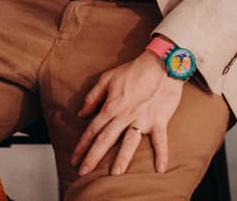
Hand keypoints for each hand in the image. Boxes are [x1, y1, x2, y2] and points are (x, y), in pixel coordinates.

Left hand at [70, 51, 183, 176]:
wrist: (160, 64)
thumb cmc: (133, 70)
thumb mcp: (108, 78)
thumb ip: (93, 96)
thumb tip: (81, 113)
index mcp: (112, 106)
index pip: (93, 129)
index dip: (82, 145)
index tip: (74, 159)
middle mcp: (125, 115)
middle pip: (106, 139)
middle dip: (93, 156)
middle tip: (83, 172)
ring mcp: (142, 119)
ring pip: (130, 142)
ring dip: (122, 158)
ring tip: (115, 173)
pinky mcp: (159, 120)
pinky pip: (160, 140)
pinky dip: (162, 154)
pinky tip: (160, 169)